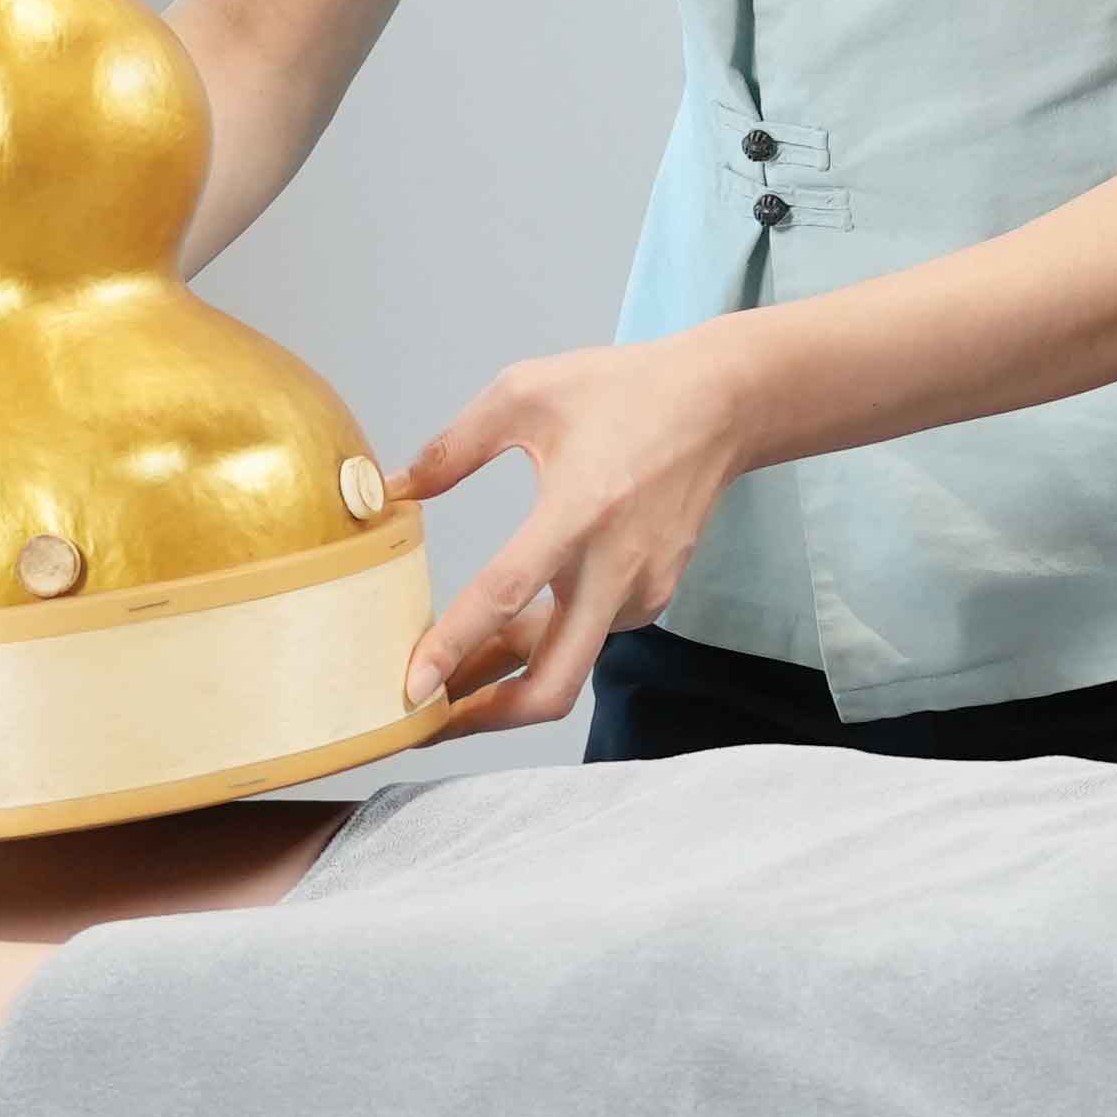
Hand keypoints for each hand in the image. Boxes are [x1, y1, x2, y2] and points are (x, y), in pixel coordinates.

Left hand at [387, 333, 748, 736]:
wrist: (723, 403)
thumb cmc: (623, 391)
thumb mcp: (524, 393)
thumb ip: (453, 447)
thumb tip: (393, 489)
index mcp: (578, 510)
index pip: (508, 594)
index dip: (456, 646)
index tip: (412, 687)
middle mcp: (615, 566)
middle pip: (555, 684)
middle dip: (487, 717)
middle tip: (426, 725)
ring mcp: (641, 590)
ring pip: (566, 663)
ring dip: (507, 677)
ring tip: (448, 675)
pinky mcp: (654, 597)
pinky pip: (588, 637)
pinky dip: (543, 647)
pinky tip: (504, 631)